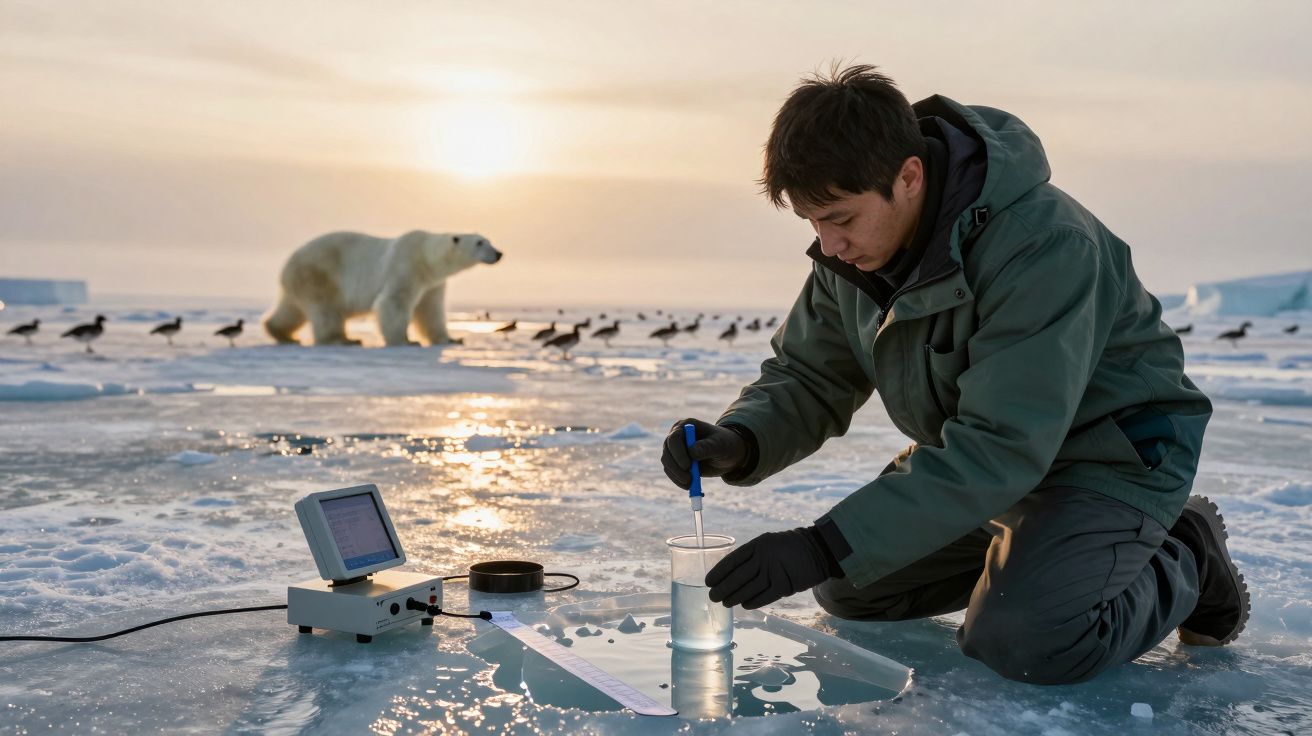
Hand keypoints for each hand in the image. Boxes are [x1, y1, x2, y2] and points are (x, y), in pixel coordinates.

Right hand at [661, 418, 746, 489]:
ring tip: (691, 484)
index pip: (674, 438)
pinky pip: (671, 471)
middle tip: (688, 480)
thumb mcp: (720, 445)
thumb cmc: (725, 445)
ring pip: (667, 463)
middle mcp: (677, 435)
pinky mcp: (676, 462)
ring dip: (676, 475)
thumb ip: (706, 447)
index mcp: (687, 426)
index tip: (688, 466)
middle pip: (667, 451)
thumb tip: (692, 452)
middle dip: (676, 467)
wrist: (727, 454)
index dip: (678, 452)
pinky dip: (677, 480)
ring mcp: (675, 449)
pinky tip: (688, 486)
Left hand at [705, 527, 834, 609]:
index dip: (718, 572)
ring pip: (748, 589)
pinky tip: (744, 605)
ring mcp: (774, 572)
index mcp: (758, 545)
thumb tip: (731, 573)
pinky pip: (763, 597)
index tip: (708, 581)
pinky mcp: (784, 586)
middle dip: (722, 588)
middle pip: (737, 577)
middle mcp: (764, 558)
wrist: (817, 550)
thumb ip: (752, 556)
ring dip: (734, 597)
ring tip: (724, 603)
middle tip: (712, 596)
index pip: (732, 560)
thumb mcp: (768, 543)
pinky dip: (752, 602)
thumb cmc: (788, 547)